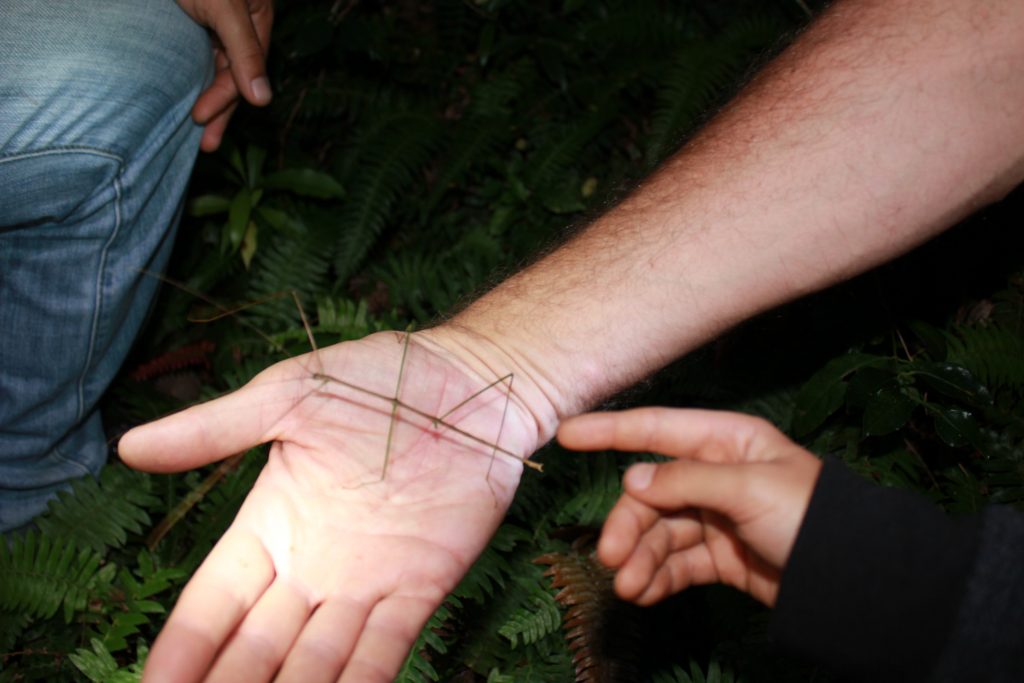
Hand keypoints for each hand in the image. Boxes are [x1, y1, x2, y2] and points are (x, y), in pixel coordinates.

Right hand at [120, 331, 539, 681]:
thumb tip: (127, 447)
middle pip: (257, 647)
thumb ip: (214, 429)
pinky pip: (385, 650)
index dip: (183, 648)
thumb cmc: (379, 379)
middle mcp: (312, 567)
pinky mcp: (422, 588)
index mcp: (270, 524)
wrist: (471, 384)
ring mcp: (367, 583)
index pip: (213, 604)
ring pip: (317, 662)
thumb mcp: (290, 395)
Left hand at [176, 0, 273, 151]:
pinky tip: (182, 92)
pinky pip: (194, 55)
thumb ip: (244, 51)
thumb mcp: (226, 8)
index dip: (224, 97)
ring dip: (204, 96)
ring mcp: (216, 24)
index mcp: (257, 21)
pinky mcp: (191, 19)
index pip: (246, 70)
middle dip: (219, 109)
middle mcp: (240, 26)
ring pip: (213, 68)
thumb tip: (262, 101)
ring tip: (194, 127)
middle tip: (206, 144)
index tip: (200, 118)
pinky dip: (190, 75)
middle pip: (231, 76)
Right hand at [557, 408, 821, 606]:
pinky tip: (644, 592)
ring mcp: (716, 517)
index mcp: (726, 441)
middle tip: (612, 557)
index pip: (656, 429)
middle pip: (651, 493)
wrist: (852, 580)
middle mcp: (715, 474)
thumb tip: (632, 480)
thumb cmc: (810, 515)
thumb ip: (686, 480)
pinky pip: (677, 562)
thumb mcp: (750, 487)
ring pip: (659, 532)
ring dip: (640, 558)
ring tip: (629, 587)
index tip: (567, 434)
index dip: (610, 430)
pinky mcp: (720, 556)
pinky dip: (658, 577)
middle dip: (629, 525)